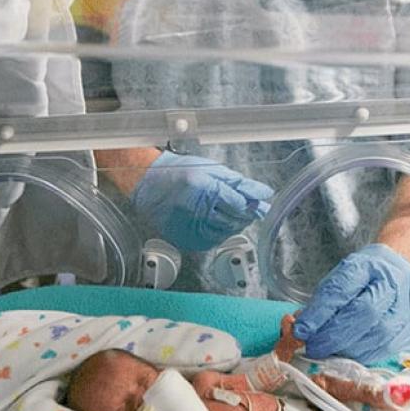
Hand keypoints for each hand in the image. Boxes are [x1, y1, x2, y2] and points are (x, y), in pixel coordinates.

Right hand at [131, 152, 273, 251]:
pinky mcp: (185, 239)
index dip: (252, 203)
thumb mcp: (210, 169)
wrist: (147, 185)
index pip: (238, 203)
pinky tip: (218, 222)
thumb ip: (238, 182)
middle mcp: (196, 210)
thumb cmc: (177, 172)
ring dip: (234, 224)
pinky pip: (212, 241)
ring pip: (225, 232)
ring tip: (232, 213)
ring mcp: (189, 227)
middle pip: (234, 219)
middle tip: (250, 208)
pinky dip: (220, 232)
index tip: (260, 201)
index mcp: (204, 189)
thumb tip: (262, 193)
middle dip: (246, 214)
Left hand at [292, 243, 409, 363]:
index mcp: (371, 265)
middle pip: (364, 314)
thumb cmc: (368, 275)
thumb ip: (323, 299)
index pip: (343, 288)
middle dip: (333, 335)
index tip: (301, 329)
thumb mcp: (343, 276)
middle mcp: (394, 284)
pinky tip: (350, 353)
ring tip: (330, 350)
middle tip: (313, 346)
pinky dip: (364, 354)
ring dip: (347, 349)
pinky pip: (386, 349)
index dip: (320, 312)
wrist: (403, 271)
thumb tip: (300, 327)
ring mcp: (409, 307)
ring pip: (377, 336)